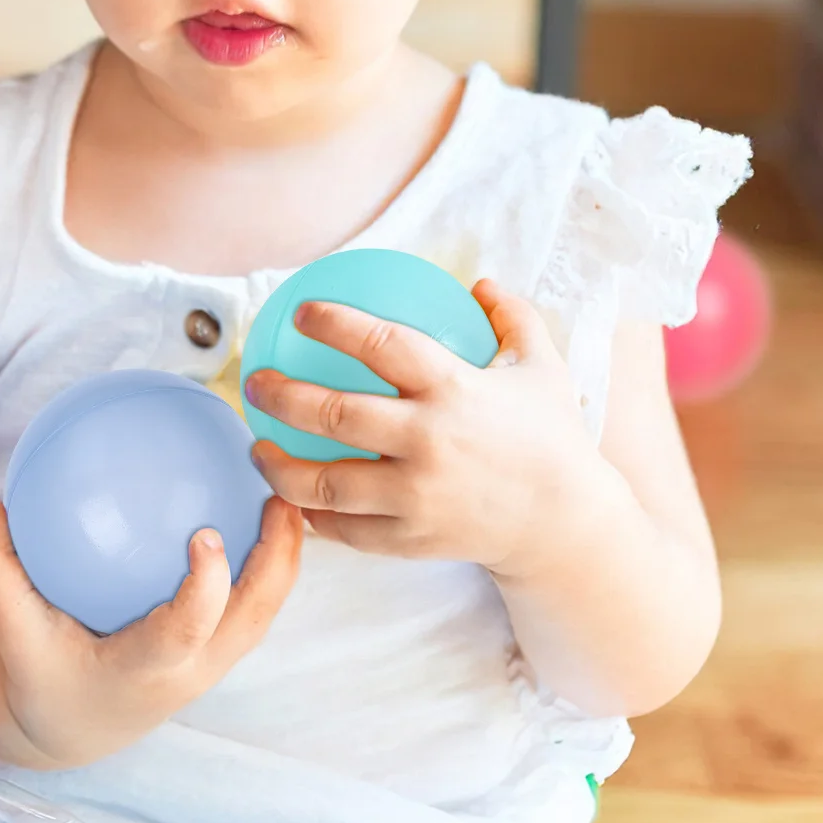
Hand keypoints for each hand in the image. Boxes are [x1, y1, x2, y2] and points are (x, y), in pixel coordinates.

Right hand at [0, 494, 302, 767]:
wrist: (74, 727)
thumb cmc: (44, 672)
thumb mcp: (13, 632)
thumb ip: (0, 572)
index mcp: (144, 669)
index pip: (185, 630)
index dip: (204, 588)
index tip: (206, 534)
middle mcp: (190, 671)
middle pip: (250, 620)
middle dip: (275, 563)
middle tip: (279, 496)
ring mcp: (212, 665)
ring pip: (265, 612)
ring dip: (285, 557)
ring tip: (286, 493)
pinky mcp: (219, 651)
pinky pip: (254, 603)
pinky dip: (266, 561)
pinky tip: (258, 508)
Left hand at [243, 280, 595, 577]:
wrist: (566, 526)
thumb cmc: (552, 439)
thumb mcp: (545, 367)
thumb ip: (514, 318)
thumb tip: (479, 284)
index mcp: (454, 389)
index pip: (381, 344)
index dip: (335, 323)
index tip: (303, 312)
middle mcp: (428, 442)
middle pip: (334, 415)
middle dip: (281, 395)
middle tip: (256, 382)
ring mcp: (416, 496)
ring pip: (324, 482)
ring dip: (278, 466)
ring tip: (257, 446)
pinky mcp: (410, 539)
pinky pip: (344, 529)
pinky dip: (312, 515)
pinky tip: (294, 497)